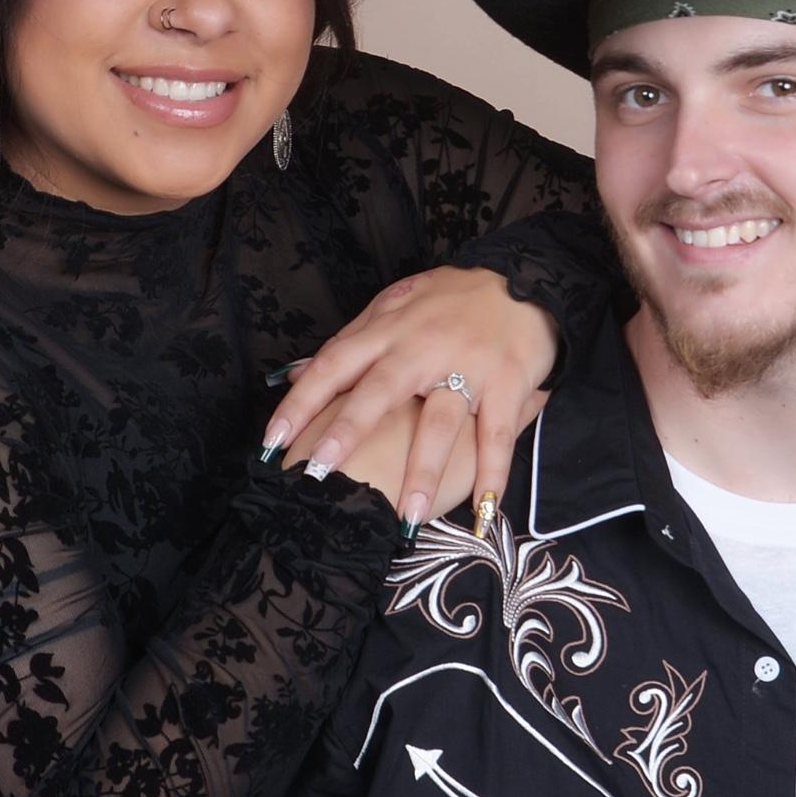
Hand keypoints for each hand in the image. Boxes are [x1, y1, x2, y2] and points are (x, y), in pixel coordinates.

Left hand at [262, 267, 557, 526]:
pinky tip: (484, 511)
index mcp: (390, 328)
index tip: (270, 441)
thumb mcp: (395, 305)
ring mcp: (467, 367)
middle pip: (379, 391)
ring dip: (423, 471)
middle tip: (321, 472)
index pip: (334, 362)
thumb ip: (351, 341)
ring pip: (441, 423)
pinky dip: (493, 474)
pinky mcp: (508, 384)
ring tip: (404, 517)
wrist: (525, 280)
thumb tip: (294, 374)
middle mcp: (423, 347)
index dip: (301, 401)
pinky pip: (497, 435)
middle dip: (348, 431)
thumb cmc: (452, 298)